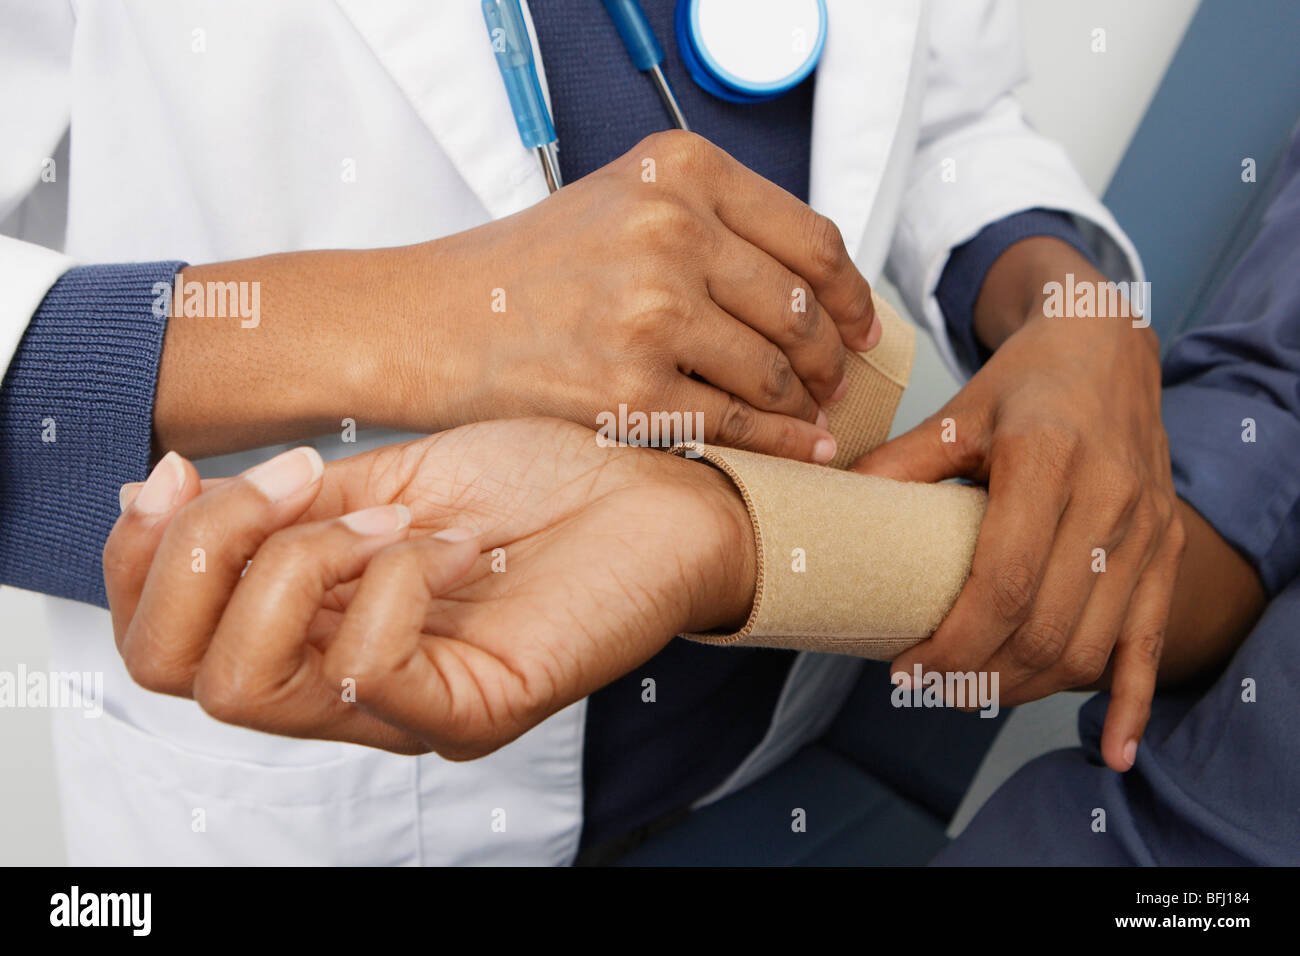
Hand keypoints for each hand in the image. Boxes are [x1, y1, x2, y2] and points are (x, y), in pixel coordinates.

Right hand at [104, 420, 753, 758]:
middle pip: (175, 672)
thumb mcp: (383, 476)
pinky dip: (385, 583)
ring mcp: (408, 709)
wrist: (656, 488)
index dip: (139, 553)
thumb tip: (163, 496)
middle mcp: (346, 686)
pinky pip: (365, 673)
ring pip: (246, 683)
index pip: (161, 641)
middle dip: (200, 550)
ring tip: (394, 517)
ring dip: (298, 562)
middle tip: (303, 483)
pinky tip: (447, 547)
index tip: (180, 469)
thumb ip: (283, 508)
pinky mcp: (475, 710)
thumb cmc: (537, 480)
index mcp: (315, 629)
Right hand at [402, 130, 879, 461]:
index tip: (864, 325)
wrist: (433, 321)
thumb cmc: (523, 270)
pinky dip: (783, 444)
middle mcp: (670, 230)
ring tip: (811, 417)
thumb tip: (809, 286)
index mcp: (678, 171)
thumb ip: (712, 224)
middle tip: (838, 382)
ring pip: (775, 373)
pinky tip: (801, 448)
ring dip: (807, 405)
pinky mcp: (631, 388)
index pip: (810, 239)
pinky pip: (739, 425)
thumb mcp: (623, 202)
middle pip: (800, 310)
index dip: (852, 294)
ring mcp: (652, 311)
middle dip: (834, 359)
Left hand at [853, 244, 1182, 772]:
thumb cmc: (1024, 381)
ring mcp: (1146, 531)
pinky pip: (1152, 642)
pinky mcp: (1166, 551)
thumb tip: (833, 505)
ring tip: (974, 692)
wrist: (1107, 346)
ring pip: (1092, 647)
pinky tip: (1114, 752)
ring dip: (1030, 688)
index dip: (955, 643)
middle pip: (1047, 630)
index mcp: (1048, 462)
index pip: (1005, 585)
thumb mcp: (957, 410)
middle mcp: (1108, 500)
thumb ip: (901, 463)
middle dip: (982, 675)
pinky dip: (1131, 703)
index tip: (907, 668)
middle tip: (930, 686)